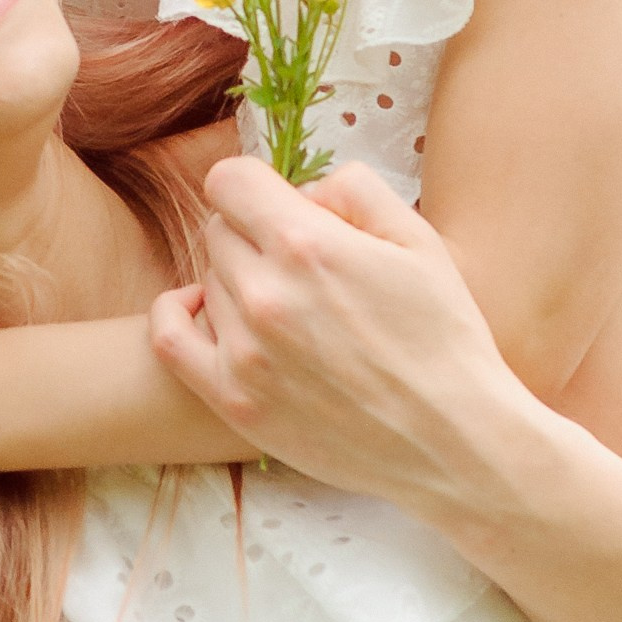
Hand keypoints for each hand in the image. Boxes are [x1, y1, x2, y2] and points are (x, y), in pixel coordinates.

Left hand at [148, 157, 526, 515]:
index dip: (255, 186)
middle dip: (255, 235)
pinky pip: (168, 337)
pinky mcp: (234, 399)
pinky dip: (179, 312)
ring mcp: (244, 351)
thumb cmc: (444, 337)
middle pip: (220, 231)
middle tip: (301, 266)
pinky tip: (206, 308)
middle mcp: (266, 294)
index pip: (230, 181)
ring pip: (208, 280)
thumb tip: (302, 192)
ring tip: (291, 308)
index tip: (277, 206)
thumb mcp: (418, 239)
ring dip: (238, 282)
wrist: (453, 440)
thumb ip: (354, 190)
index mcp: (309, 246)